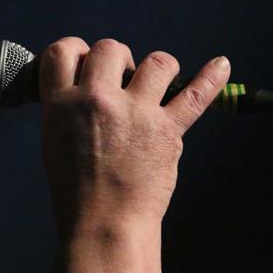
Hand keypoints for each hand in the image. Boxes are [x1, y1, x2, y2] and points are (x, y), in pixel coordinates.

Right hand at [38, 37, 230, 272]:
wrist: (103, 224)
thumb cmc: (74, 188)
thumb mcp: (52, 138)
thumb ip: (63, 105)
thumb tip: (83, 80)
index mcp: (61, 104)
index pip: (62, 52)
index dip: (73, 49)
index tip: (83, 59)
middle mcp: (97, 101)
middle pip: (109, 48)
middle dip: (115, 58)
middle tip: (119, 79)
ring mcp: (135, 113)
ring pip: (156, 62)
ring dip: (157, 67)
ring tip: (158, 80)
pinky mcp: (167, 131)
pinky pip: (197, 95)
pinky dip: (212, 78)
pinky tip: (220, 65)